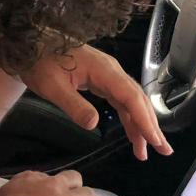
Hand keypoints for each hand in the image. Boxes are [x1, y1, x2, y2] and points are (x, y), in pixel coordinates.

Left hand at [21, 44, 171, 160]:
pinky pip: (122, 102)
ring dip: (141, 126)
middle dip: (151, 126)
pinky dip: (129, 119)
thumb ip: (73, 105)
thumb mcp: (52, 86)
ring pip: (132, 103)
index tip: (154, 139)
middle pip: (138, 100)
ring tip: (146, 151)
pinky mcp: (103, 82)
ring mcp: (109, 76)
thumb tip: (93, 124)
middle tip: (163, 150)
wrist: (32, 45)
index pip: (131, 96)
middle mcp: (112, 72)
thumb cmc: (40, 62)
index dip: (144, 119)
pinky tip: (133, 135)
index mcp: (103, 70)